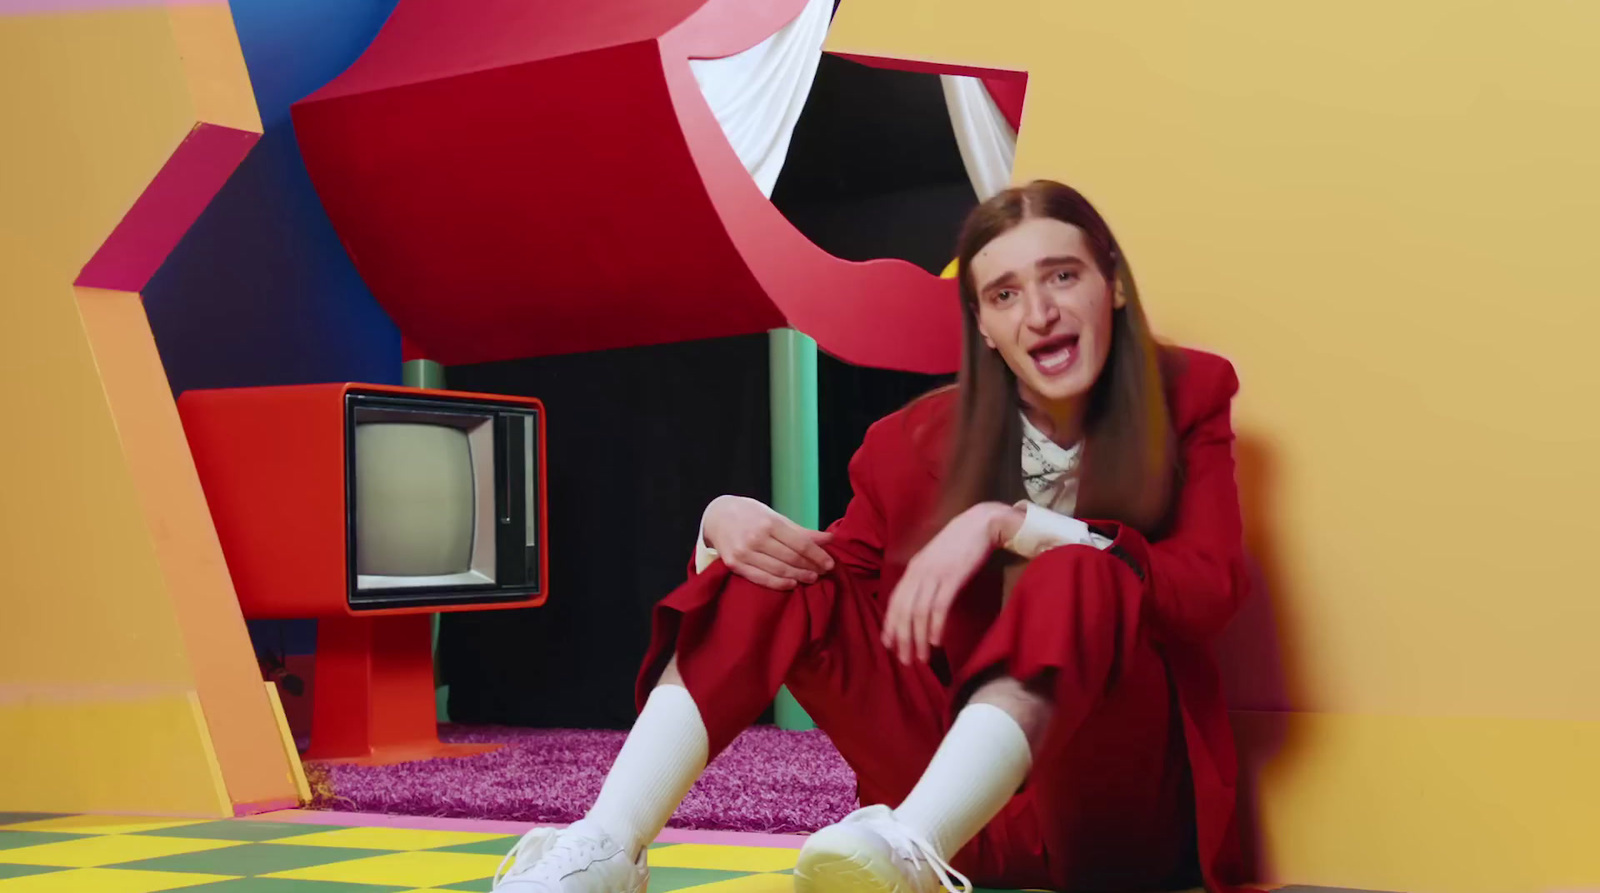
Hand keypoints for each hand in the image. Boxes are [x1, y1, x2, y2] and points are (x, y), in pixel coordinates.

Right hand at [703, 495, 834, 589]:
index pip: (800, 543)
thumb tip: (829, 539)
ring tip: (812, 578)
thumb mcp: (775, 517)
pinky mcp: (734, 565)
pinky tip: (792, 584)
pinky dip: (778, 584)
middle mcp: (756, 538)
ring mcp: (744, 553)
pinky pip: (760, 579)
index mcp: (769, 523)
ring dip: (798, 576)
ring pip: (778, 570)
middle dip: (810, 567)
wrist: (717, 516)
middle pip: (791, 558)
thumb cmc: (751, 515)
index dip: (817, 555)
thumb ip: (801, 531)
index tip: (830, 563)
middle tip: (823, 572)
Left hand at [881, 502, 1023, 663]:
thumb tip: (918, 604)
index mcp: (912, 569)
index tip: (889, 645)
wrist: (980, 524)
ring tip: (922, 657)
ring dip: (919, 638)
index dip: (890, 625)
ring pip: (919, 612)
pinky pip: (939, 606)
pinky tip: (936, 641)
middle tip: (906, 660)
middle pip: (903, 611)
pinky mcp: (952, 577)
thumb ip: (924, 579)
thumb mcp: (934, 561)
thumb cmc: (959, 544)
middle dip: (902, 639)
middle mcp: (918, 572)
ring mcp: (934, 574)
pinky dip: (935, 625)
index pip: (894, 602)